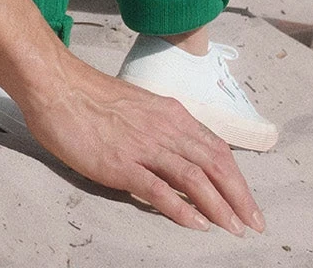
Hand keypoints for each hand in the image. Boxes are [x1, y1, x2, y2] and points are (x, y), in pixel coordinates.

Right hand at [19, 57, 264, 234]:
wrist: (58, 86)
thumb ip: (160, 129)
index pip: (216, 149)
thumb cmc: (91, 97)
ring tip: (234, 228)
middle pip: (214, 164)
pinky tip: (196, 224)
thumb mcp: (138, 108)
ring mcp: (144, 146)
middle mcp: (164, 128)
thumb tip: (177, 157)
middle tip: (254, 223)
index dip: (237, 178)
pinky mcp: (121, 163)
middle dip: (239, 196)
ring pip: (194, 177)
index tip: (249, 202)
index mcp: (170, 114)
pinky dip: (181, 208)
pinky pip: (159, 188)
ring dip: (219, 206)